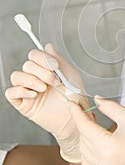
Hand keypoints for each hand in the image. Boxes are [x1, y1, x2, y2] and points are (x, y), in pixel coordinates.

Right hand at [5, 43, 92, 162]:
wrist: (74, 119)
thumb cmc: (74, 99)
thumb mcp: (70, 75)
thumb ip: (58, 60)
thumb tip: (48, 46)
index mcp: (46, 69)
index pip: (34, 55)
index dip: (43, 58)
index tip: (55, 66)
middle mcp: (36, 78)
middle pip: (27, 64)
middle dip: (42, 71)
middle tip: (54, 81)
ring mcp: (28, 90)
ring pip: (17, 76)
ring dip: (31, 80)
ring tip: (44, 89)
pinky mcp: (23, 103)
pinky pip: (11, 92)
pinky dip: (21, 91)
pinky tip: (34, 95)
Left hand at [70, 97, 124, 164]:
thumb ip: (109, 107)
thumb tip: (96, 101)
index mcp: (108, 147)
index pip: (84, 126)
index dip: (77, 112)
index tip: (73, 103)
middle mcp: (103, 163)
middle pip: (83, 139)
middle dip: (84, 123)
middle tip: (89, 112)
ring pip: (83, 153)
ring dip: (85, 138)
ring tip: (95, 127)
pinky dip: (88, 154)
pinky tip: (96, 144)